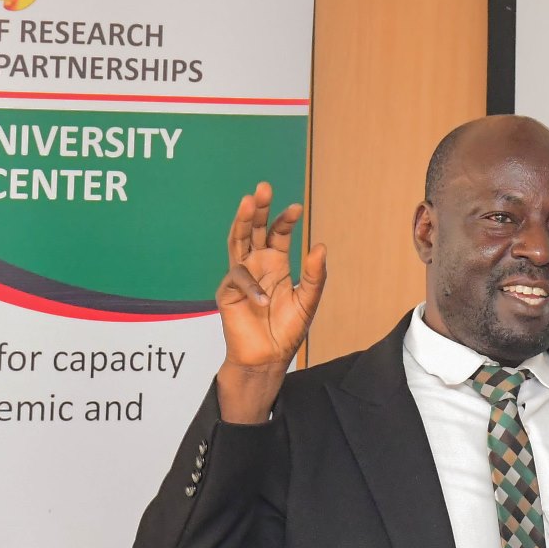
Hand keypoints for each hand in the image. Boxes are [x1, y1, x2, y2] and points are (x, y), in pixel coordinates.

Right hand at [214, 182, 327, 422]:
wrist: (268, 359)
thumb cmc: (285, 331)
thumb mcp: (307, 301)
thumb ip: (314, 276)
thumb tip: (320, 246)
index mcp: (275, 264)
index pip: (277, 233)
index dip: (284, 220)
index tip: (296, 208)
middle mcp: (256, 265)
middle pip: (253, 230)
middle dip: (258, 209)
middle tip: (262, 188)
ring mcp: (240, 277)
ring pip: (237, 243)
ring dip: (241, 223)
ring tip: (247, 203)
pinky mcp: (228, 293)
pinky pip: (237, 280)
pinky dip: (250, 286)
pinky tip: (263, 299)